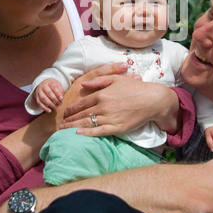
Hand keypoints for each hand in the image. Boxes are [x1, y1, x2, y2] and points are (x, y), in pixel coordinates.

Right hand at [34, 79, 63, 112]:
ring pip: (43, 98)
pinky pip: (39, 103)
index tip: (61, 98)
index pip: (54, 87)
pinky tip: (49, 110)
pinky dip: (44, 108)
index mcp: (49, 82)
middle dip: (55, 100)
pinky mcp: (36, 97)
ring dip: (50, 104)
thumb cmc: (52, 86)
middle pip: (48, 93)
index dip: (58, 93)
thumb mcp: (58, 85)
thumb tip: (61, 98)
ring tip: (55, 108)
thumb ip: (60, 91)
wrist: (43, 84)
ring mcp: (39, 92)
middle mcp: (43, 86)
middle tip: (60, 104)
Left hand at [61, 71, 178, 136]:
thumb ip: (99, 80)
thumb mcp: (117, 79)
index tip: (65, 111)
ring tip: (64, 130)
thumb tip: (83, 84)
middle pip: (82, 114)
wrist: (152, 100)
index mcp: (103, 94)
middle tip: (60, 123)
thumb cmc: (135, 87)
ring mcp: (110, 117)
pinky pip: (99, 131)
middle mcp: (104, 106)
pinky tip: (78, 134)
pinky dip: (87, 133)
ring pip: (88, 123)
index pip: (83, 102)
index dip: (72, 107)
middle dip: (70, 119)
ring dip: (74, 126)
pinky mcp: (117, 127)